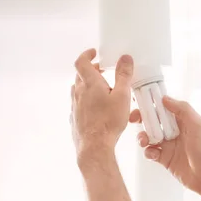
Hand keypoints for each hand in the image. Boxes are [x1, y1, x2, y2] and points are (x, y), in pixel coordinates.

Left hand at [71, 49, 134, 163]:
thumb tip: (125, 59)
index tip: (94, 53)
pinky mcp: (75, 118)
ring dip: (89, 86)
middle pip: (80, 75)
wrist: (94, 146)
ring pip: (79, 90)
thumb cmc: (108, 121)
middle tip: (103, 70)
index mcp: (90, 83)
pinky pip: (79, 104)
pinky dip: (87, 100)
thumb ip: (123, 75)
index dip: (87, 55)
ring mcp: (75, 106)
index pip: (82, 62)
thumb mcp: (122, 95)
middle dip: (92, 70)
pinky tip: (98, 108)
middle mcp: (79, 92)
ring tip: (103, 90)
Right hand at [131, 97, 200, 194]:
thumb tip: (164, 98)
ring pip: (149, 136)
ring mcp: (169, 145)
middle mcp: (175, 130)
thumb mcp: (197, 125)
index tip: (139, 100)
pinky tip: (154, 154)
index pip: (164, 107)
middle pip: (153, 120)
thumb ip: (182, 109)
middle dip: (142, 118)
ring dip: (142, 136)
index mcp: (183, 120)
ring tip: (143, 141)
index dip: (152, 103)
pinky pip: (151, 152)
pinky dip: (148, 152)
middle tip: (133, 119)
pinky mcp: (165, 158)